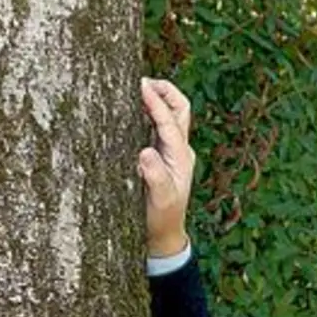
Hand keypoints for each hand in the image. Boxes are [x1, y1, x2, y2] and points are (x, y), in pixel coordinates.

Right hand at [138, 77, 194, 257]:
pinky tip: (135, 109)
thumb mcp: (159, 200)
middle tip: (143, 80)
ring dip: (159, 99)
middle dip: (165, 91)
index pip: (169, 122)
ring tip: (139, 88)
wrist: (164, 235)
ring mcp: (173, 152)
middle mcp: (180, 151)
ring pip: (172, 116)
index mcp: (181, 157)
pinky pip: (160, 127)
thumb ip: (155, 177)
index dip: (156, 102)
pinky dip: (151, 112)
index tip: (141, 85)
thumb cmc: (161, 219)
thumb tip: (145, 152)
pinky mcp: (163, 157)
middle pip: (180, 109)